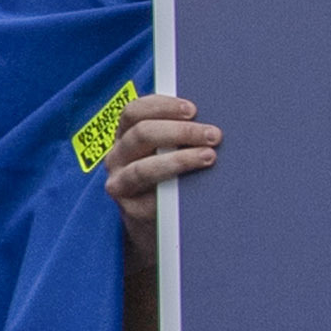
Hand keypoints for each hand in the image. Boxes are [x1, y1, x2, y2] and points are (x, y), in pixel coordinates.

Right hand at [102, 93, 219, 252]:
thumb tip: (209, 119)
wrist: (155, 223)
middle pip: (142, 134)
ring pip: (144, 167)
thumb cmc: (167, 178)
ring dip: (180, 159)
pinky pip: (152, 197)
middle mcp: (117, 157)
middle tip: (212, 135)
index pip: (134, 111)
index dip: (163, 106)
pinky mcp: (130, 209)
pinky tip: (196, 186)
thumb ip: (176, 134)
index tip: (193, 109)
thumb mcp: (163, 150)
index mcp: (125, 134)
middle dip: (181, 132)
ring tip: (209, 157)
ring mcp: (120, 183)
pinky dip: (176, 188)